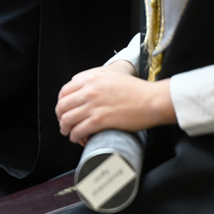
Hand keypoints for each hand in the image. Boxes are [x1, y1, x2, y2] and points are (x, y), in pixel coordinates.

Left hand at [55, 62, 175, 144]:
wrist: (152, 100)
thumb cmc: (135, 90)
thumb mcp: (112, 75)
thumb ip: (94, 78)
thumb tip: (78, 84)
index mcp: (91, 78)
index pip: (64, 91)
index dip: (61, 102)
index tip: (64, 109)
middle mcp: (89, 91)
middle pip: (62, 106)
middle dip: (60, 117)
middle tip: (65, 123)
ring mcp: (93, 106)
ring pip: (67, 120)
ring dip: (65, 129)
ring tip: (70, 133)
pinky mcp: (99, 120)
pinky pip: (78, 131)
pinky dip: (75, 137)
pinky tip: (78, 138)